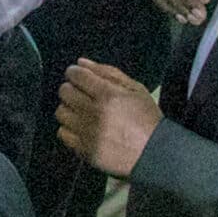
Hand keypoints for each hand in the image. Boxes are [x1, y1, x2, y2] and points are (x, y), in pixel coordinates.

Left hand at [58, 59, 162, 178]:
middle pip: (64, 92)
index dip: (75, 73)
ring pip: (61, 112)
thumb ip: (107, 73)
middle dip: (72, 89)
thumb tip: (81, 63)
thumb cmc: (147, 119)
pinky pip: (62, 133)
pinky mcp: (85, 150)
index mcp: (109, 96)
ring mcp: (89, 133)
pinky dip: (70, 129)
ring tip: (85, 113)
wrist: (156, 153)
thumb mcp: (136, 90)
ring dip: (70, 109)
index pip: (76, 75)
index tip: (79, 76)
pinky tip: (83, 128)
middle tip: (84, 95)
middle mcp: (95, 114)